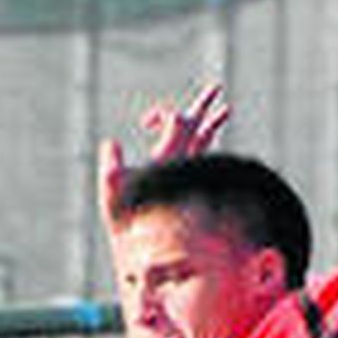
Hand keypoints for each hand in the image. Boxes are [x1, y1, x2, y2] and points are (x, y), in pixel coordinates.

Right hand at [98, 84, 229, 233]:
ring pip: (205, 144)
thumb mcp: (110, 191)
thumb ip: (110, 166)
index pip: (176, 119)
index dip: (162, 113)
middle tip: (215, 87)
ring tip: (226, 110)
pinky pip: (202, 161)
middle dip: (203, 107)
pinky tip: (211, 142)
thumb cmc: (125, 221)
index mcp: (168, 159)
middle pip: (198, 127)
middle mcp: (183, 166)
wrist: (146, 250)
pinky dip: (208, 147)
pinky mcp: (185, 188)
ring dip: (213, 125)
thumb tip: (110, 142)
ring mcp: (187, 177)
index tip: (145, 123)